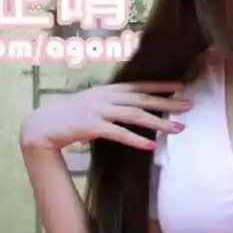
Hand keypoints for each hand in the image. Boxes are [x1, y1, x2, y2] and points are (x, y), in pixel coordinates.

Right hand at [19, 80, 192, 152]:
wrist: (42, 125)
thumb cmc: (69, 116)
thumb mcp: (93, 103)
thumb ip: (112, 103)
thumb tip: (133, 107)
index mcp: (107, 90)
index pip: (139, 85)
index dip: (161, 85)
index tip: (181, 86)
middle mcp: (105, 97)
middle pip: (142, 99)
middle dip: (168, 102)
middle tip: (189, 105)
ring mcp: (98, 111)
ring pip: (135, 115)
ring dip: (158, 123)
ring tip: (178, 129)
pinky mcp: (91, 127)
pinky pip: (119, 134)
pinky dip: (136, 140)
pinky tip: (151, 146)